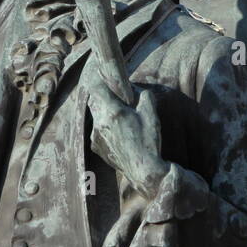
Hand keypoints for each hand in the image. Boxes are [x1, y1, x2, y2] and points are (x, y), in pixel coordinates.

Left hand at [87, 76, 167, 199]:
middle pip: (95, 100)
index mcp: (113, 111)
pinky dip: (105, 127)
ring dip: (105, 112)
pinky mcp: (95, 146)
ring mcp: (95, 135)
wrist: (144, 171)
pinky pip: (97, 130)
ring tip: (121, 118)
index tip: (104, 75)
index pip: (96, 87)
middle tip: (117, 98)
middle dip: (104, 96)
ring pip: (96, 115)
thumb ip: (143, 96)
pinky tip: (119, 134)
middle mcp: (100, 122)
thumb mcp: (151, 114)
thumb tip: (135, 89)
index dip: (99, 79)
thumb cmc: (149, 141)